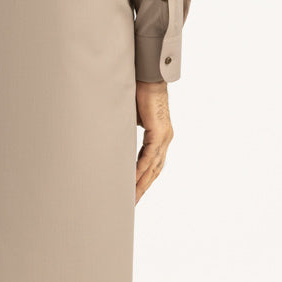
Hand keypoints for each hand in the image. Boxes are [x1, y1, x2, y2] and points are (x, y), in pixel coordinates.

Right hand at [135, 80, 172, 203]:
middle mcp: (165, 139)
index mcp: (160, 136)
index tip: (134, 192)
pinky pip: (149, 157)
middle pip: (154, 171)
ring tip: (131, 198)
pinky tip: (133, 181)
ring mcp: (164, 137)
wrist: (149, 77)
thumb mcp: (132, 117)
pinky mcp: (159, 133)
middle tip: (131, 203)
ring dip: (141, 184)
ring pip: (153, 167)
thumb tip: (115, 138)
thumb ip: (128, 130)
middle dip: (142, 188)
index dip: (143, 179)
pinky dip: (140, 170)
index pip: (151, 164)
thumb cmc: (140, 92)